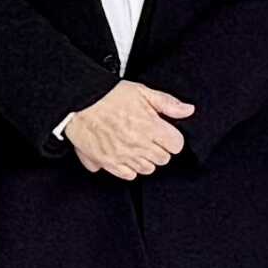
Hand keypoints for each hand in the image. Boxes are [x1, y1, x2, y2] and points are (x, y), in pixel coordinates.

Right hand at [59, 82, 192, 179]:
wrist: (79, 103)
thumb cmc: (108, 96)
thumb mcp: (142, 92)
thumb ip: (167, 103)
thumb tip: (188, 110)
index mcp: (150, 127)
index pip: (176, 145)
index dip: (172, 138)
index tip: (164, 132)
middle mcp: (138, 145)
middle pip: (163, 158)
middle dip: (160, 148)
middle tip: (149, 136)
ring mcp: (123, 157)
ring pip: (148, 169)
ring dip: (146, 158)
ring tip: (136, 144)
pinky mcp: (108, 163)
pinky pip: (128, 175)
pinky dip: (130, 167)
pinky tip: (125, 154)